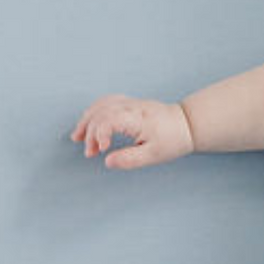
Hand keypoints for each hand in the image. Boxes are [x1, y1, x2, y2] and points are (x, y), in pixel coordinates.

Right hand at [70, 95, 194, 169]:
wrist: (186, 124)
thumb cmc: (172, 139)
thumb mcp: (153, 156)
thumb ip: (129, 159)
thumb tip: (107, 162)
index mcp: (137, 118)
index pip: (108, 120)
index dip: (99, 134)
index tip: (102, 151)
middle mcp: (131, 106)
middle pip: (100, 112)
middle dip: (89, 132)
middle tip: (89, 152)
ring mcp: (130, 102)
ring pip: (100, 104)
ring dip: (86, 120)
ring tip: (77, 136)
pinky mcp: (130, 102)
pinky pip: (106, 102)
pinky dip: (94, 111)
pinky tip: (90, 122)